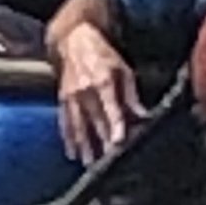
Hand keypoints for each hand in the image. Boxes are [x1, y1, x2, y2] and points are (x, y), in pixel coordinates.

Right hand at [57, 24, 145, 164]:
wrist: (74, 40)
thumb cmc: (103, 54)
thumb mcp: (123, 69)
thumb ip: (132, 95)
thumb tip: (142, 116)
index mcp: (104, 81)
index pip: (111, 108)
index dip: (116, 125)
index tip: (118, 142)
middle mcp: (86, 90)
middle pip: (96, 121)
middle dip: (102, 142)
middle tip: (108, 163)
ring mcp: (72, 96)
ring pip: (78, 126)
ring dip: (84, 146)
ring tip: (89, 164)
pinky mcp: (63, 99)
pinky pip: (65, 122)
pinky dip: (68, 139)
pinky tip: (72, 153)